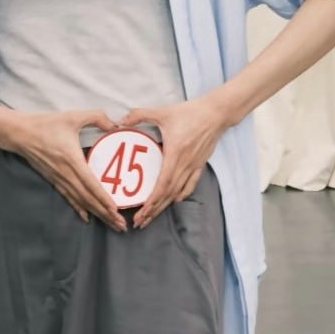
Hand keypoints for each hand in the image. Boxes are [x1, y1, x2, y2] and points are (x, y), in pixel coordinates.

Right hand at [2, 108, 127, 232]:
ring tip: (111, 224)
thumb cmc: (46, 124)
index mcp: (72, 160)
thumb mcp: (72, 116)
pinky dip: (79, 208)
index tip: (116, 210)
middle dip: (105, 213)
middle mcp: (66, 174)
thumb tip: (115, 123)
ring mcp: (59, 179)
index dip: (103, 198)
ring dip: (96, 214)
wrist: (20, 133)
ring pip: (80, 201)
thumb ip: (95, 116)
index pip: (91, 184)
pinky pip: (69, 198)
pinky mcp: (53, 180)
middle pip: (88, 198)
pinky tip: (87, 217)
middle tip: (121, 226)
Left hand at [116, 95, 228, 228]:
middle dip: (154, 210)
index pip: (163, 184)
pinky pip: (190, 184)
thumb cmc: (189, 112)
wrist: (215, 113)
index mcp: (175, 154)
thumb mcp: (162, 111)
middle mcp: (185, 164)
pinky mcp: (200, 164)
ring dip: (164, 205)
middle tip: (140, 222)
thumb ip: (139, 115)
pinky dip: (181, 194)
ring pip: (178, 192)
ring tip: (152, 216)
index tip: (142, 212)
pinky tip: (174, 200)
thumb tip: (118, 121)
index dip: (152, 200)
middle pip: (168, 194)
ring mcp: (194, 166)